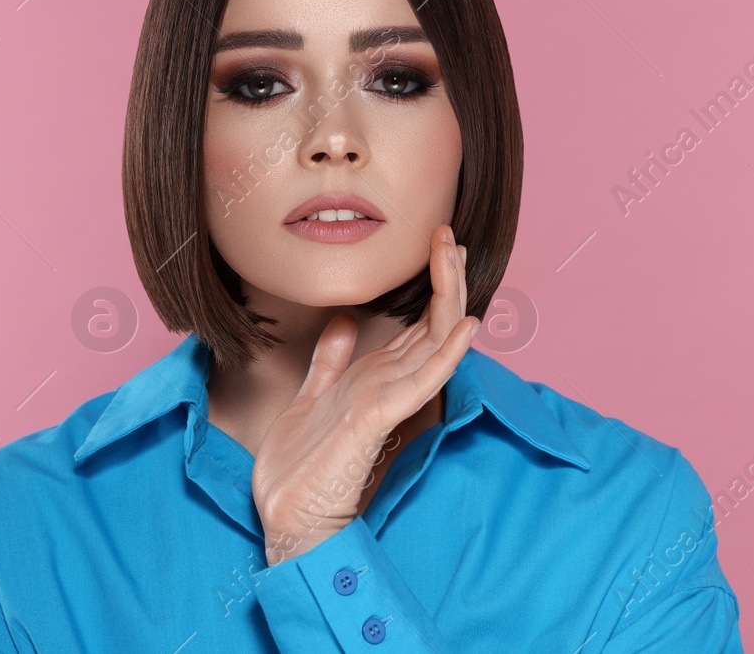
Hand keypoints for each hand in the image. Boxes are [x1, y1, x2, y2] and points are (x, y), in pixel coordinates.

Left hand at [252, 223, 479, 565]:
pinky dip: (445, 353)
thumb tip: (344, 320)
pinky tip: (465, 327)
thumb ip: (331, 361)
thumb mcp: (312, 396)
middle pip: (431, 325)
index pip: (417, 324)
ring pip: (432, 342)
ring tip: (458, 259)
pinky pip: (420, 381)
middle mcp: (390, 387)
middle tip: (450, 236)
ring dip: (447, 299)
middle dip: (443, 279)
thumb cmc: (301, 466)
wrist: (289, 516)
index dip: (431, 284)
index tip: (437, 243)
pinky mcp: (379, 420)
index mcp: (377, 378)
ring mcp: (388, 402)